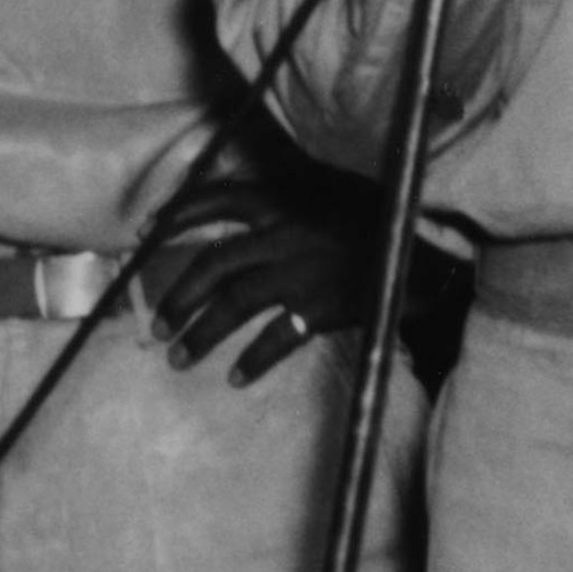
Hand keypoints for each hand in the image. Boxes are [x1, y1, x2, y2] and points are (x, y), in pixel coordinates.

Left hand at [149, 172, 375, 387]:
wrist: (426, 252)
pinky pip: (277, 337)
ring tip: (179, 358)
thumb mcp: (330, 194)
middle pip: (215, 263)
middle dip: (179, 296)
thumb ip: (289, 205)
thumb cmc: (379, 221)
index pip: (219, 198)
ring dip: (201, 334)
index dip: (178, 214)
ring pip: (234, 303)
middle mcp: (286, 231)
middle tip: (158, 325)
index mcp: (285, 199)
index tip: (145, 232)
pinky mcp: (323, 304)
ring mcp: (303, 269)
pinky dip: (253, 359)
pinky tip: (237, 377)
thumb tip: (247, 217)